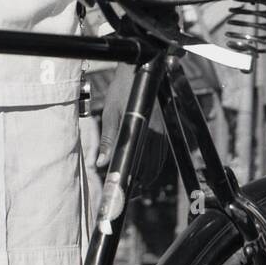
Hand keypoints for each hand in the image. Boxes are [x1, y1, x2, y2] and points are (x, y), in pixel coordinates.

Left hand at [95, 64, 168, 189]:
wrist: (139, 70)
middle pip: (151, 172)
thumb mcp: (110, 114)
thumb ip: (107, 141)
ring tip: (133, 182)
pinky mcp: (164, 130)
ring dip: (146, 176)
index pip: (140, 169)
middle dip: (139, 184)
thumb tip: (101, 163)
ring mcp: (162, 133)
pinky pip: (161, 155)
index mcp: (143, 134)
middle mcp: (157, 137)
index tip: (123, 194)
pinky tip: (142, 165)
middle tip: (126, 191)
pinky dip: (153, 165)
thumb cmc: (122, 90)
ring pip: (158, 165)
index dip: (133, 185)